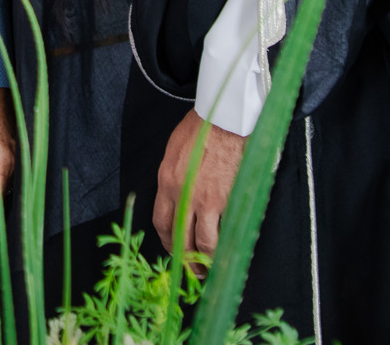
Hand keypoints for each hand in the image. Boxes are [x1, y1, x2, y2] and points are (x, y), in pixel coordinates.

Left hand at [152, 110, 245, 262]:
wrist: (225, 119)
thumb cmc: (202, 128)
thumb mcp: (174, 151)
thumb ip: (174, 178)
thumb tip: (178, 197)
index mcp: (166, 182)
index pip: (161, 222)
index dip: (167, 241)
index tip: (174, 250)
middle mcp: (182, 195)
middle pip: (180, 237)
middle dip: (186, 259)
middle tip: (193, 270)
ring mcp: (206, 200)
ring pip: (203, 242)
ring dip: (206, 260)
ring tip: (210, 269)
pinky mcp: (227, 200)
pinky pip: (224, 231)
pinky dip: (225, 246)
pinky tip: (227, 251)